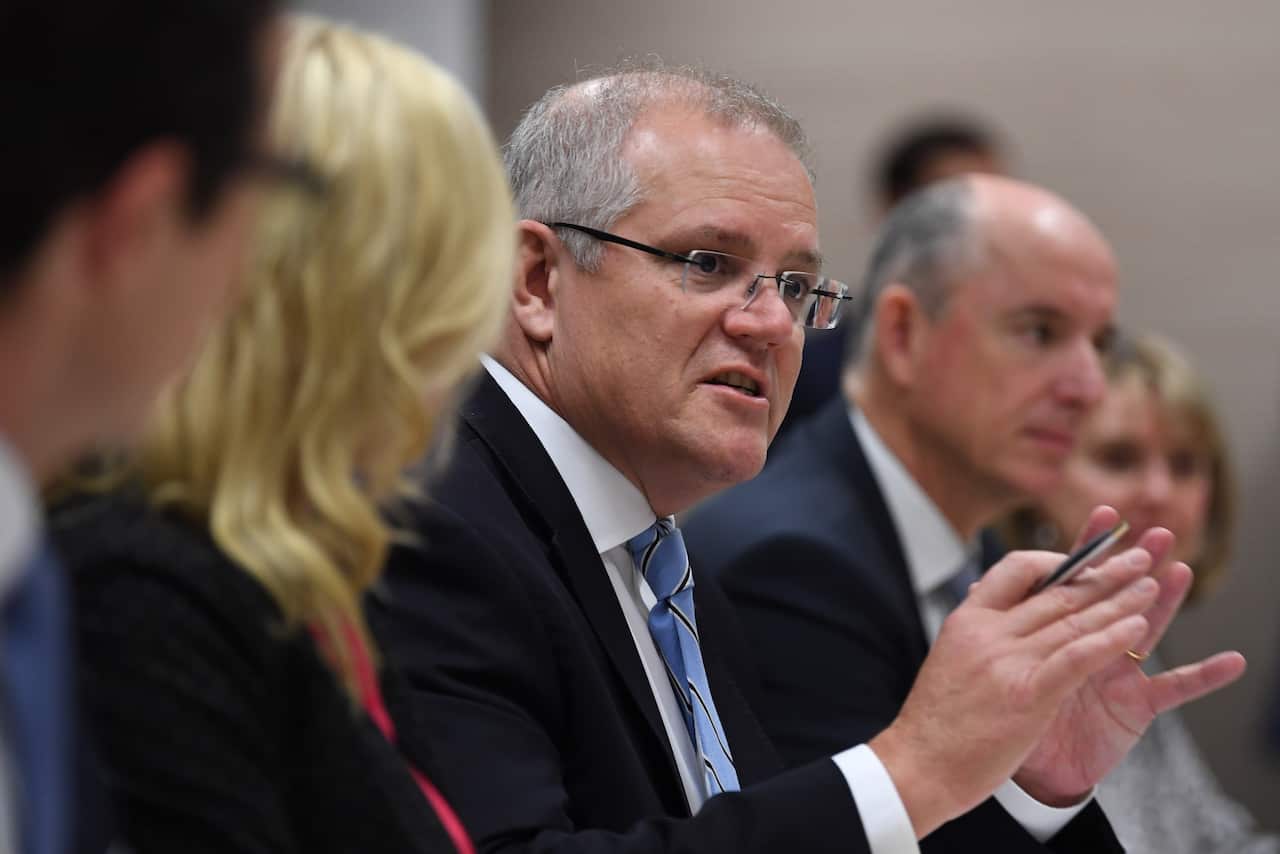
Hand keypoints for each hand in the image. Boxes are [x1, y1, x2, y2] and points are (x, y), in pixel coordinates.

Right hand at [870, 529, 1158, 837]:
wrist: (918, 766)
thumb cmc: (936, 721)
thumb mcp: (950, 658)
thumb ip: (978, 633)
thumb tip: (989, 606)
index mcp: (968, 619)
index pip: (1015, 570)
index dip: (1058, 561)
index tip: (1087, 561)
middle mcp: (989, 631)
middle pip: (1057, 592)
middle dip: (1104, 573)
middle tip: (1138, 557)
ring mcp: (1008, 660)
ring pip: (1074, 620)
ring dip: (1120, 601)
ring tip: (1151, 584)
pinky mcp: (1029, 694)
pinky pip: (1078, 657)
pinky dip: (1110, 639)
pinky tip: (1135, 627)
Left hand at [1013, 506, 1246, 804]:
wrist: (1023, 768)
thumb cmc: (1007, 712)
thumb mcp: (996, 665)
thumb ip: (994, 626)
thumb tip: (975, 587)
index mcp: (1056, 629)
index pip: (1074, 580)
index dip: (1088, 549)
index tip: (1105, 514)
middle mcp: (1090, 644)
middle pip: (1113, 596)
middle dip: (1132, 563)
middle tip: (1157, 531)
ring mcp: (1116, 672)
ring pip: (1144, 629)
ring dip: (1166, 600)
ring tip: (1181, 569)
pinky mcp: (1135, 706)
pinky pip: (1173, 690)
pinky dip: (1204, 676)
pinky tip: (1232, 661)